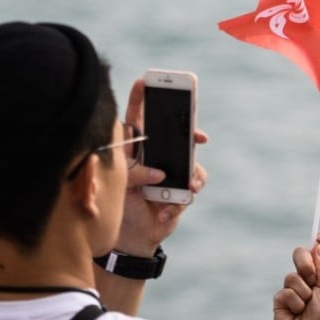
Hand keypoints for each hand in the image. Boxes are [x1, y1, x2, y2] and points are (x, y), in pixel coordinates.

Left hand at [113, 79, 207, 257]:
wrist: (129, 239)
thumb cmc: (121, 207)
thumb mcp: (121, 186)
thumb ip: (135, 173)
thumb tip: (158, 171)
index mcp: (136, 151)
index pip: (137, 120)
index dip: (140, 100)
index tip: (143, 81)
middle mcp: (155, 158)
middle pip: (175, 136)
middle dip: (189, 132)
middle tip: (198, 134)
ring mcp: (170, 174)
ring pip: (191, 163)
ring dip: (192, 174)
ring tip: (189, 184)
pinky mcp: (180, 194)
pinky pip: (191, 190)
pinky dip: (180, 202)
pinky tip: (165, 212)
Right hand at [273, 232, 319, 319]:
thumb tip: (316, 245)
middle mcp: (310, 278)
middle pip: (301, 254)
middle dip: (305, 263)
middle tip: (311, 277)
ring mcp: (294, 287)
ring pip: (292, 274)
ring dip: (302, 291)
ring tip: (306, 306)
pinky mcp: (281, 298)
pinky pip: (285, 290)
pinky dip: (294, 302)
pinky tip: (296, 313)